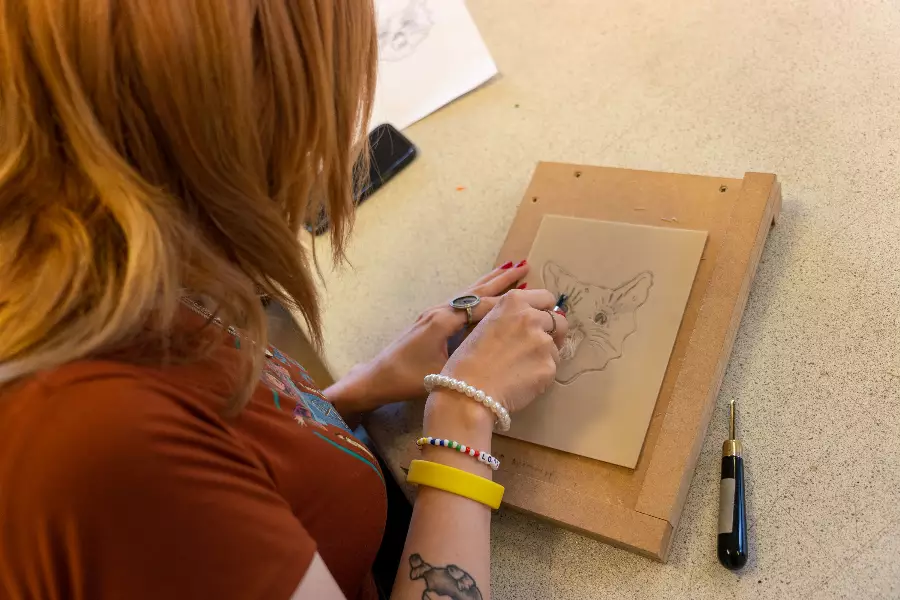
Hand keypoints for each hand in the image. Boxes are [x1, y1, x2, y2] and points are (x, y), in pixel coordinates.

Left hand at [324, 260, 530, 414]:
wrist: (376, 377)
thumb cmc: (407, 378)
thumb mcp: (442, 372)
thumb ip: (469, 358)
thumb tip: (499, 350)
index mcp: (444, 320)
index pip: (483, 306)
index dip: (509, 302)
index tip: (532, 295)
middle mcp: (440, 311)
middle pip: (477, 290)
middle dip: (502, 279)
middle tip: (525, 265)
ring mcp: (435, 313)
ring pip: (469, 293)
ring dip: (490, 282)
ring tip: (511, 270)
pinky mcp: (432, 319)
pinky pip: (462, 301)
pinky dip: (479, 293)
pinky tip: (485, 293)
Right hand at [420, 288, 568, 467]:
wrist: (467, 391)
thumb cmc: (466, 359)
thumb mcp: (485, 324)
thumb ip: (509, 318)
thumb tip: (531, 320)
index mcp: (513, 302)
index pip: (546, 297)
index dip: (544, 310)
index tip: (540, 321)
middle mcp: (532, 317)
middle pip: (559, 321)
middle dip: (553, 332)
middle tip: (537, 347)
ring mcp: (543, 342)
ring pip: (555, 348)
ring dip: (544, 356)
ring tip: (520, 369)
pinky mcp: (549, 367)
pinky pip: (551, 369)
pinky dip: (540, 375)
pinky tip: (521, 382)